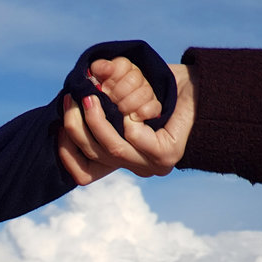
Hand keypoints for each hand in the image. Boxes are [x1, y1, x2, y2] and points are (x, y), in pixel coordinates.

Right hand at [59, 61, 197, 183]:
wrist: (204, 88)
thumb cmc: (161, 91)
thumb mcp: (123, 102)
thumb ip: (99, 109)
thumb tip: (66, 105)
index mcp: (123, 161)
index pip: (84, 174)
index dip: (66, 153)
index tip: (56, 127)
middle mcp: (135, 167)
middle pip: (94, 156)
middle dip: (76, 127)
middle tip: (71, 99)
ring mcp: (152, 165)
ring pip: (112, 149)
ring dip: (96, 122)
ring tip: (90, 98)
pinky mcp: (168, 155)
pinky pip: (136, 140)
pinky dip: (128, 123)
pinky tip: (129, 110)